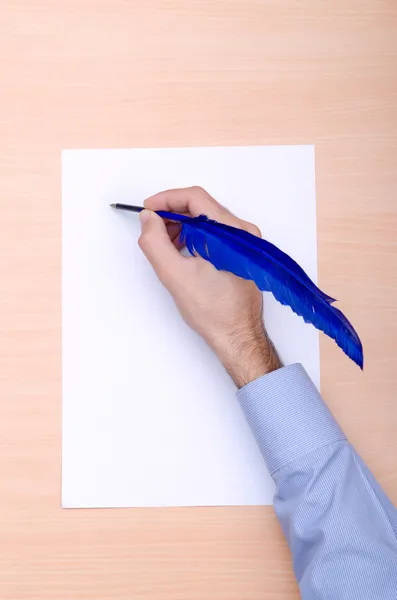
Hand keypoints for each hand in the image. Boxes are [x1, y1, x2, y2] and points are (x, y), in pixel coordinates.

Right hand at [138, 186, 280, 386]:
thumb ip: (156, 242)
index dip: (167, 199)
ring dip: (182, 226)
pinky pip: (213, 233)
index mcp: (231, 233)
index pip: (195, 198)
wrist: (237, 335)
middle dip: (172, 214)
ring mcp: (244, 243)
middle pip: (201, 207)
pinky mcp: (240, 253)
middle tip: (152, 228)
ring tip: (165, 245)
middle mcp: (242, 232)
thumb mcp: (175, 275)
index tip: (148, 209)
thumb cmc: (214, 312)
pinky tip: (180, 253)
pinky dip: (193, 237)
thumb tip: (149, 219)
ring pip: (206, 220)